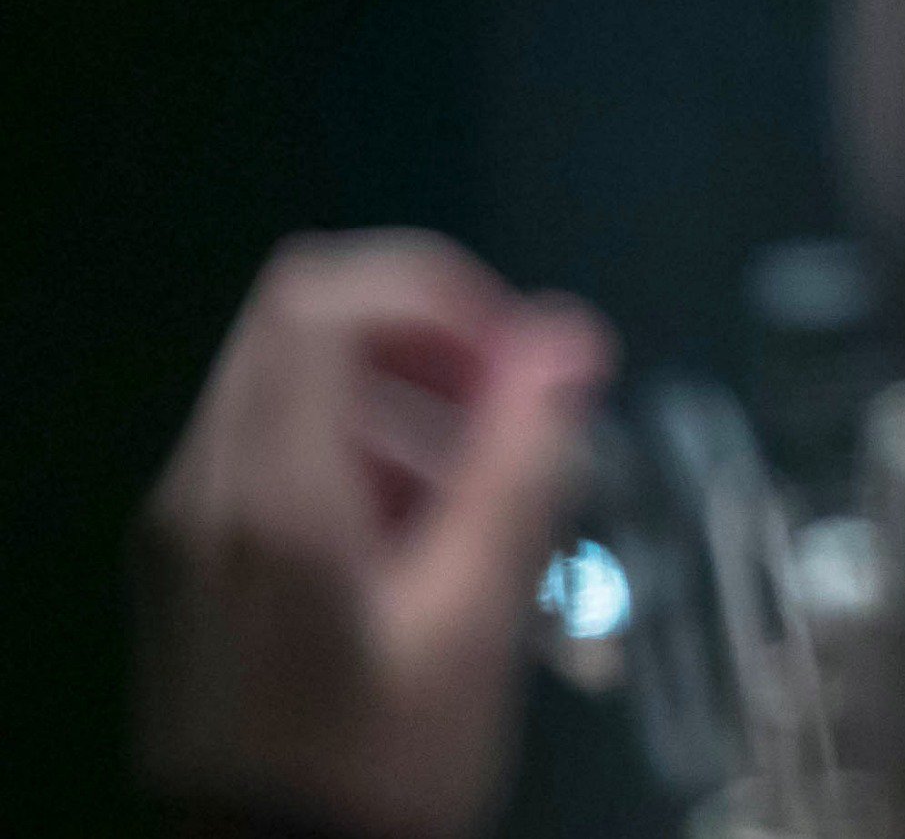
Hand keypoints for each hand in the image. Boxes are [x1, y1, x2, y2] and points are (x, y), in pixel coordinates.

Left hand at [137, 232, 612, 838]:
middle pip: (301, 324)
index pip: (323, 301)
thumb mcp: (475, 621)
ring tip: (481, 490)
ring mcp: (185, 521)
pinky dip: (354, 447)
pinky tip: (420, 535)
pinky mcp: (190, 559)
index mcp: (270, 491)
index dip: (433, 293)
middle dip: (424, 341)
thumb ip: (522, 466)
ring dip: (397, 397)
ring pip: (287, 382)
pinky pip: (269, 446)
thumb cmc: (379, 758)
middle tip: (509, 413)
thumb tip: (573, 339)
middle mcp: (203, 484)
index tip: (514, 362)